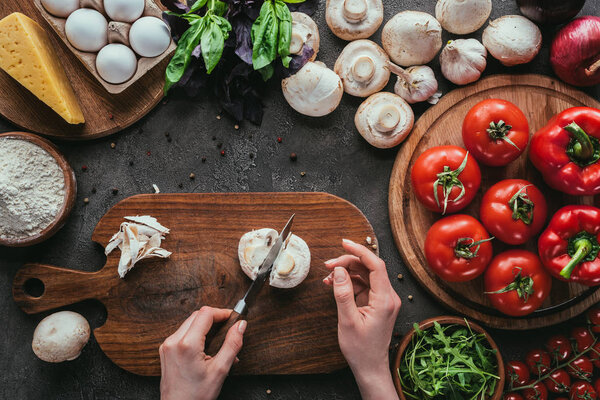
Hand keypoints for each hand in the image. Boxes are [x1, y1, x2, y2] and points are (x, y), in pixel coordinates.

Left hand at [159, 306, 246, 399]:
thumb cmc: (196, 396)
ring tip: (218, 341)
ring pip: (189, 322)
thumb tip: (240, 325)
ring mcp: (167, 345)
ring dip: (205, 325)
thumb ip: (232, 344)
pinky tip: (206, 347)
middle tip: (228, 327)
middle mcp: (173, 341)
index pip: (206, 314)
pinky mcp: (165, 350)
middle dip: (214, 318)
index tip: (232, 318)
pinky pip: (183, 332)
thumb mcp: (220, 370)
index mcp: (187, 345)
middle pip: (197, 315)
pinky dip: (196, 333)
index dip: (222, 312)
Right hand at [324, 239, 400, 399]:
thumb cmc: (361, 350)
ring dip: (347, 272)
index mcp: (385, 300)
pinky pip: (364, 286)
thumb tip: (339, 271)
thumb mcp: (348, 321)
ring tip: (328, 277)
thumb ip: (343, 294)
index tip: (344, 243)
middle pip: (369, 268)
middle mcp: (388, 297)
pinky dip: (349, 283)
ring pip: (366, 275)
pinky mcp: (378, 304)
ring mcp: (384, 300)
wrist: (370, 368)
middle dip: (348, 263)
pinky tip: (335, 285)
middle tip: (328, 265)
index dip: (360, 251)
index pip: (375, 265)